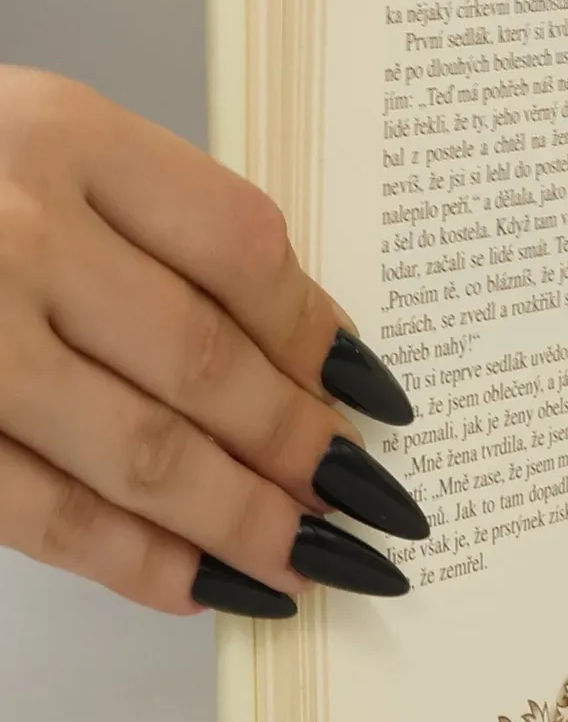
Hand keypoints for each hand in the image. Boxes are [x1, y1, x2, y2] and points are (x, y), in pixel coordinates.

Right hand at [0, 69, 423, 618]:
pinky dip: (135, 562)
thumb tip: (308, 345)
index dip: (323, 337)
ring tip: (318, 560)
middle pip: (206, 360)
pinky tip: (205, 587)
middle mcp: (10, 227)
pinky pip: (38, 514)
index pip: (244, 249)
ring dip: (243, 520)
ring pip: (137, 451)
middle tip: (370, 502)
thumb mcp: (37, 143)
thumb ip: (151, 223)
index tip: (376, 397)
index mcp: (62, 135)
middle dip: (302, 448)